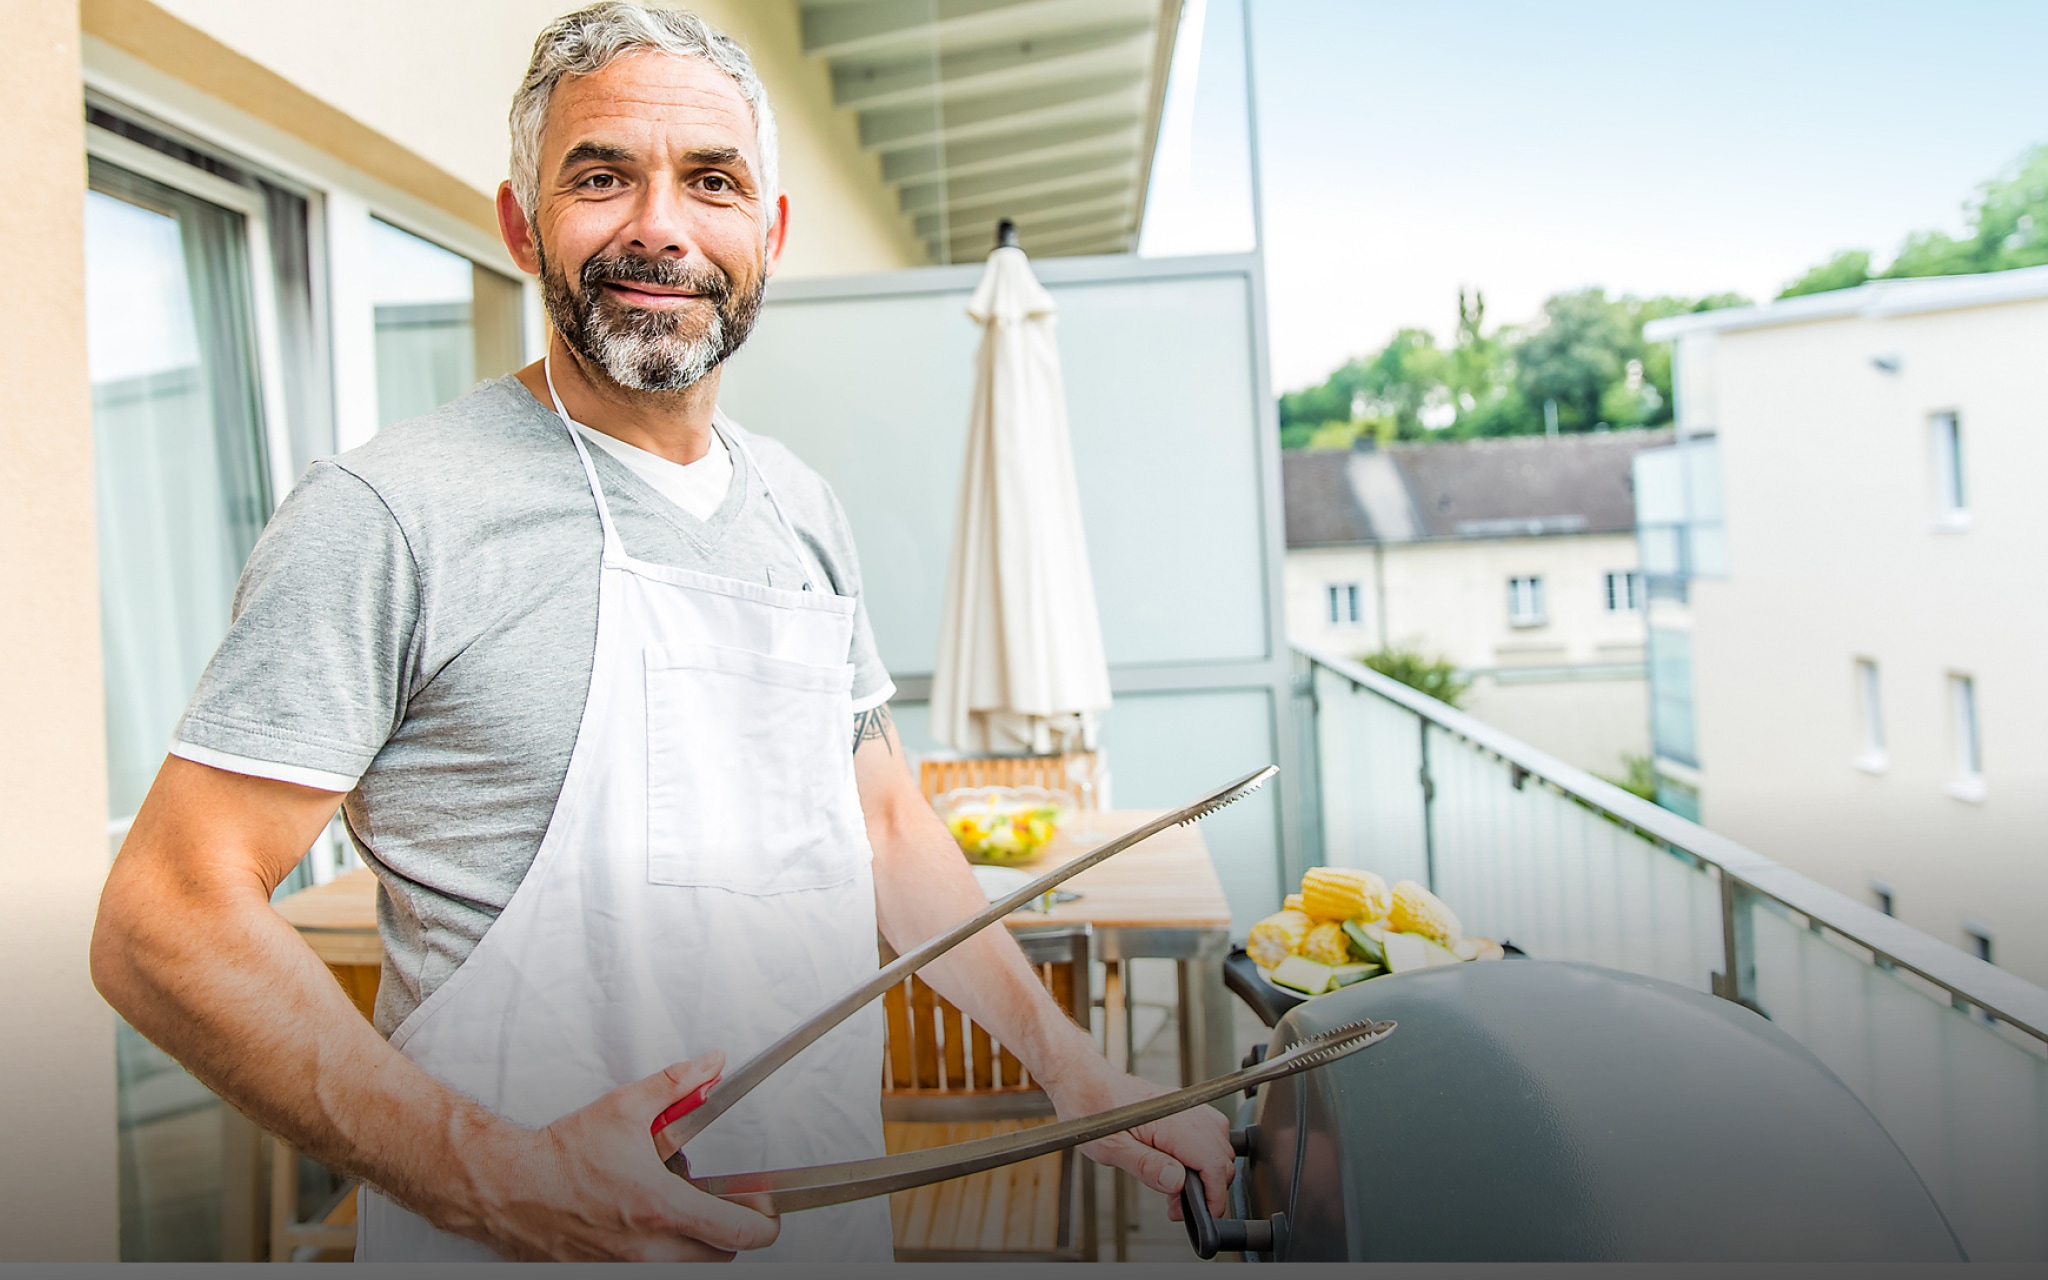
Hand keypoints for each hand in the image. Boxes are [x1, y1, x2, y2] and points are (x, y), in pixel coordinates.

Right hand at [467, 1051, 779, 1260]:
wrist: (509, 1187)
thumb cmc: (561, 1156)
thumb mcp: (626, 1108)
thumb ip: (677, 1086)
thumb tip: (711, 1067)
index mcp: (661, 1208)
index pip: (738, 1234)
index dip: (763, 1224)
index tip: (766, 1211)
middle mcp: (648, 1248)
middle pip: (719, 1257)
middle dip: (727, 1232)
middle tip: (721, 1204)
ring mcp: (626, 1267)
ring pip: (687, 1267)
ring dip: (692, 1244)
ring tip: (676, 1211)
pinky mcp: (605, 1273)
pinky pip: (652, 1270)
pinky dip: (659, 1252)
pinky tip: (642, 1223)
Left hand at [1045, 1062, 1234, 1221]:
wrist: (1085, 1081)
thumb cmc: (1091, 1110)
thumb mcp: (1111, 1148)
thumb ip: (1146, 1166)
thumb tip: (1177, 1183)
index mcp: (1171, 1121)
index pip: (1214, 1163)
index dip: (1214, 1196)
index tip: (1201, 1213)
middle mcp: (1185, 1110)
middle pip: (1222, 1156)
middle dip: (1208, 1188)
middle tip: (1177, 1204)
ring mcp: (1186, 1107)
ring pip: (1220, 1144)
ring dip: (1207, 1172)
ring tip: (1176, 1187)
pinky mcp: (1183, 1107)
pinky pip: (1209, 1132)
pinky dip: (1203, 1154)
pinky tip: (1180, 1165)